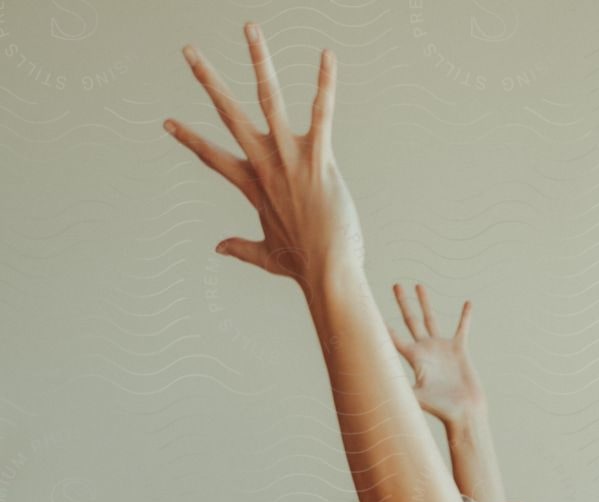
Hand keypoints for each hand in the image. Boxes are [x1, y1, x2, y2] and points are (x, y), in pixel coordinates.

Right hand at [164, 22, 363, 291]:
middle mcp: (266, 166)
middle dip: (208, 80)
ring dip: (259, 61)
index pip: (213, 157)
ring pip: (269, 100)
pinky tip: (326, 55)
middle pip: (230, 115)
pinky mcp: (318, 160)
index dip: (190, 139)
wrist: (329, 274)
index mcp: (253, 186)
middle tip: (188, 50)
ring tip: (249, 28)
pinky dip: (324, 84)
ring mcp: (290, 160)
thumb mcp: (268, 256)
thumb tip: (218, 248)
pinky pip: (321, 114)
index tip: (167, 122)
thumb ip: (242, 248)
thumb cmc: (304, 266)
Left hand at [390, 283, 484, 426]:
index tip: (373, 313)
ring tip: (418, 285)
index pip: (395, 339)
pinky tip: (467, 303)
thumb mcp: (417, 398)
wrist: (464, 412)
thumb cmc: (441, 409)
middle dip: (404, 303)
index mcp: (415, 359)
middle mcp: (426, 350)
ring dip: (425, 302)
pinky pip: (462, 328)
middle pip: (411, 321)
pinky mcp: (459, 350)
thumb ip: (400, 389)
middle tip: (396, 285)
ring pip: (431, 319)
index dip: (384, 328)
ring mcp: (442, 348)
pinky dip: (465, 317)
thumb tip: (379, 388)